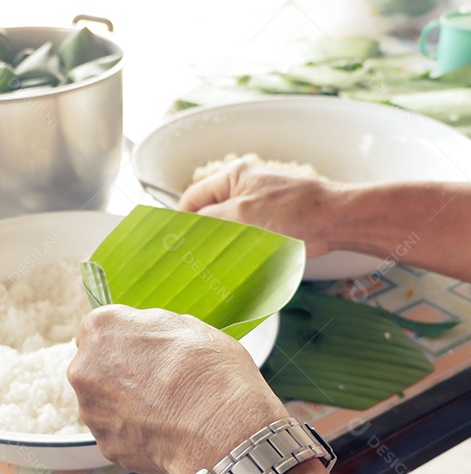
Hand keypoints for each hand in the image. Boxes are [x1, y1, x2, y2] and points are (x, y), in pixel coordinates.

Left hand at [67, 305, 286, 473]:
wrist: (221, 430)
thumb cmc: (211, 374)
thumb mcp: (190, 327)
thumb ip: (154, 328)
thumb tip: (150, 335)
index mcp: (101, 328)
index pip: (100, 330)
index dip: (126, 341)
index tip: (144, 351)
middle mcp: (84, 368)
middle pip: (96, 367)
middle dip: (120, 373)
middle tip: (157, 381)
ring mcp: (91, 409)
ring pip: (104, 402)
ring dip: (125, 404)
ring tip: (164, 409)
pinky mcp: (104, 443)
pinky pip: (117, 434)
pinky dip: (134, 433)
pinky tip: (162, 431)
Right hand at [178, 160, 339, 257]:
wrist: (335, 221)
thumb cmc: (294, 211)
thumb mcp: (241, 214)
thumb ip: (208, 219)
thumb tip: (186, 229)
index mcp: (233, 176)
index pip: (192, 198)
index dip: (182, 220)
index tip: (177, 243)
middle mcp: (242, 188)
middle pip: (208, 213)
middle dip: (204, 234)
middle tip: (198, 254)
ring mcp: (256, 205)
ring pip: (225, 227)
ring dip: (223, 243)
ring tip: (220, 258)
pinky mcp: (268, 223)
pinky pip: (243, 236)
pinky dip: (239, 248)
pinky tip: (238, 260)